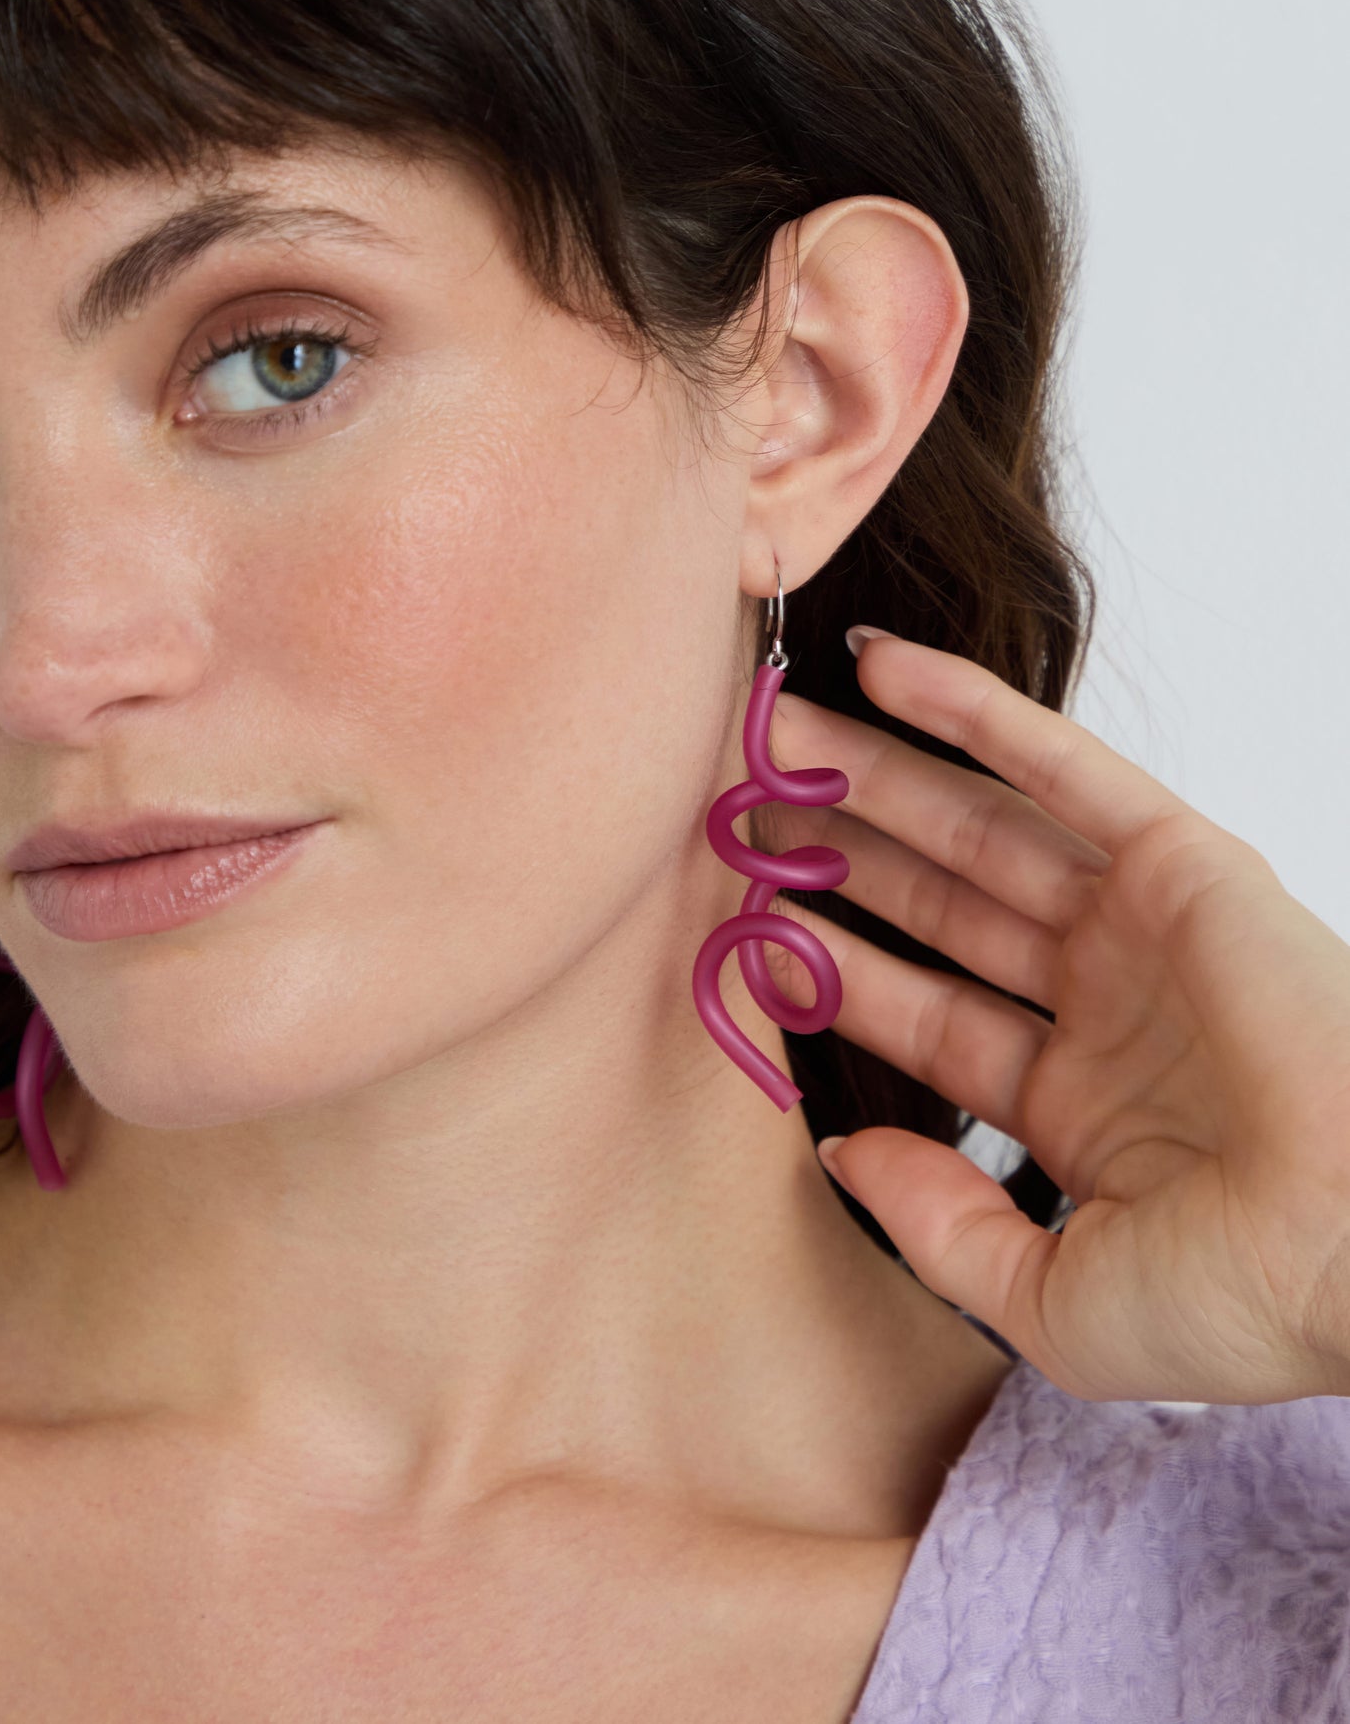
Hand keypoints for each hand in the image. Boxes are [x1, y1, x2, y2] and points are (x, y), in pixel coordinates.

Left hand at [766, 629, 1349, 1405]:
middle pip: (937, 905)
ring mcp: (1142, 927)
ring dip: (878, 774)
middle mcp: (1106, 1003)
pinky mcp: (1185, 862)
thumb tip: (841, 1148)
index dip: (828, 968)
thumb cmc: (1239, 1297)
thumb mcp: (1052, 1304)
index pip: (924, 1016)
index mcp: (1079, 1104)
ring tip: (776, 729)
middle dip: (837, 854)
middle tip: (733, 802)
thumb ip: (938, 1228)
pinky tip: (879, 669)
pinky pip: (1059, 766)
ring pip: (979, 827)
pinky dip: (971, 710)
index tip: (739, 924)